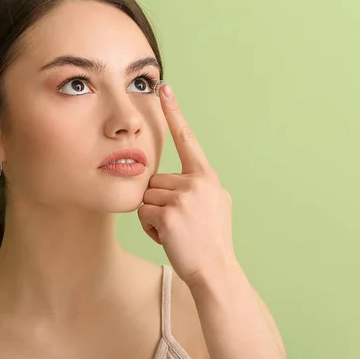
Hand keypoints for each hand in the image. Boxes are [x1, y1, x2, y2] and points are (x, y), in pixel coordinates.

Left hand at [137, 84, 237, 286]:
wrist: (216, 270)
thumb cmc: (211, 239)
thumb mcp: (215, 204)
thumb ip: (197, 185)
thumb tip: (174, 179)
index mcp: (207, 177)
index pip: (187, 139)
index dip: (174, 113)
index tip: (164, 88)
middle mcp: (197, 182)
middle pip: (156, 180)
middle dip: (160, 201)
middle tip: (181, 222)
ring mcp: (183, 197)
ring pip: (147, 196)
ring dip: (155, 215)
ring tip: (177, 231)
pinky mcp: (168, 213)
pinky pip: (143, 213)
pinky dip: (151, 228)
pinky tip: (170, 238)